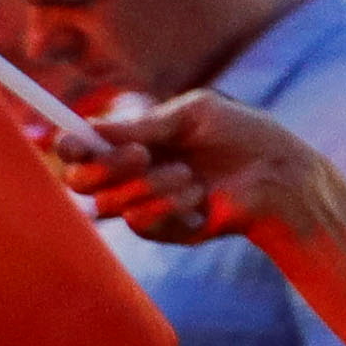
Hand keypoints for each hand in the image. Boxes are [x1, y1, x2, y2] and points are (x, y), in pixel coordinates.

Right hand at [53, 89, 338, 252]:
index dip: (68, 147)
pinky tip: (197, 196)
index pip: (81, 148)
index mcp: (133, 139)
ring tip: (189, 174)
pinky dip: (167, 206)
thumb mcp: (192, 115)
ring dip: (150, 185)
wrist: (278, 173)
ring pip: (108, 203)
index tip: (73, 142)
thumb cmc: (241, 133)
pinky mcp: (161, 230)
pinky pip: (138, 222)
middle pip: (79, 181)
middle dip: (104, 167)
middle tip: (141, 154)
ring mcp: (143, 202)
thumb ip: (141, 125)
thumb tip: (87, 128)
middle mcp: (130, 173)